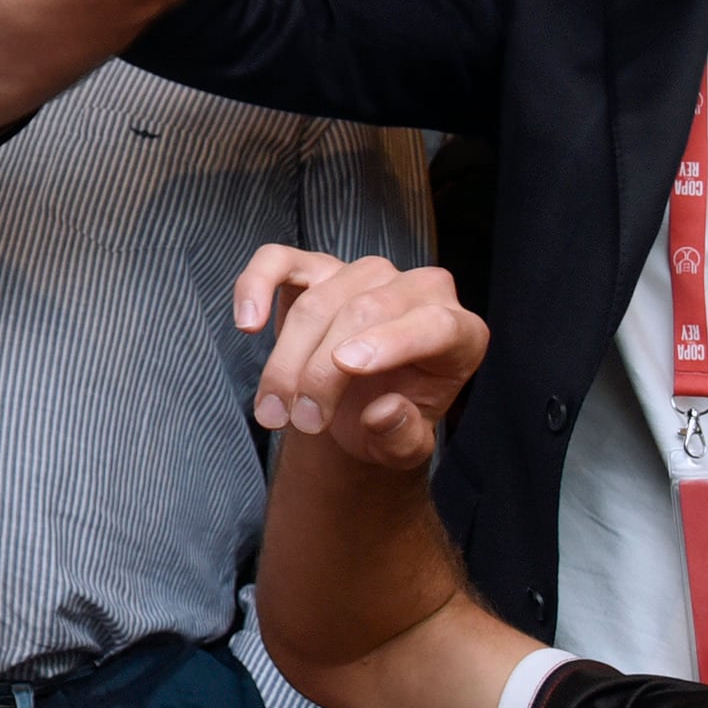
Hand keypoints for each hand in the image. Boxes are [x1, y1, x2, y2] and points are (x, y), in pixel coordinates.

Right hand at [235, 248, 484, 470]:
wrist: (355, 408)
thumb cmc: (387, 421)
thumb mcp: (403, 446)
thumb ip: (402, 437)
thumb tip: (383, 411)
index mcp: (459, 333)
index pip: (435, 324)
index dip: (392, 341)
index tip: (347, 366)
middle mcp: (418, 290)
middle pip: (364, 312)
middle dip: (321, 371)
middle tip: (299, 421)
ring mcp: (364, 273)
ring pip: (319, 301)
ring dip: (286, 359)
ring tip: (273, 411)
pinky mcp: (314, 266)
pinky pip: (279, 260)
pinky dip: (256, 286)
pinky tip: (247, 323)